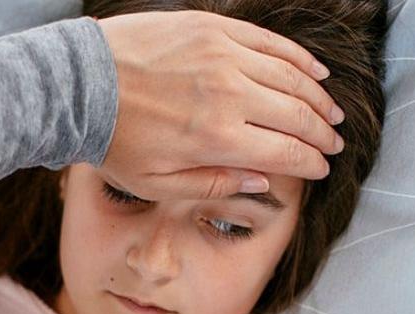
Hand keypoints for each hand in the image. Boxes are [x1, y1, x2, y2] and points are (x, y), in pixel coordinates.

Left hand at [96, 10, 345, 200]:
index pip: (284, 152)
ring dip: (318, 98)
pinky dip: (298, 59)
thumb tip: (263, 183)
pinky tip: (315, 73)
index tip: (321, 169)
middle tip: (334, 144)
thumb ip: (213, 185)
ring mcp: (222, 55)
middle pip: (296, 115)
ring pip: (291, 76)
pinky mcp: (213, 27)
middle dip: (322, 134)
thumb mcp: (157, 183)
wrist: (80, 86)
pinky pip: (269, 42)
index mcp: (216, 138)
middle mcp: (228, 94)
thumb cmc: (114, 141)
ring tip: (331, 113)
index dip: (310, 163)